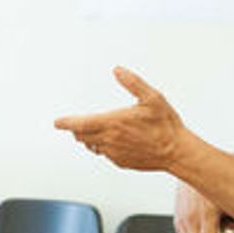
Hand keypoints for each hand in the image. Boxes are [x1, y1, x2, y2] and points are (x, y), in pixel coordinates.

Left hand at [54, 67, 185, 170]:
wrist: (176, 151)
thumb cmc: (165, 124)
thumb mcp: (152, 98)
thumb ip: (133, 83)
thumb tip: (118, 70)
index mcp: (114, 123)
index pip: (81, 124)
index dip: (66, 123)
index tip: (57, 122)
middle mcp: (110, 140)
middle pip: (82, 136)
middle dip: (76, 129)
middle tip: (75, 124)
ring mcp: (114, 153)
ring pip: (92, 145)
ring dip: (89, 138)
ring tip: (95, 130)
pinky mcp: (121, 162)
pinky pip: (105, 154)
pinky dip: (104, 146)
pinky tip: (115, 140)